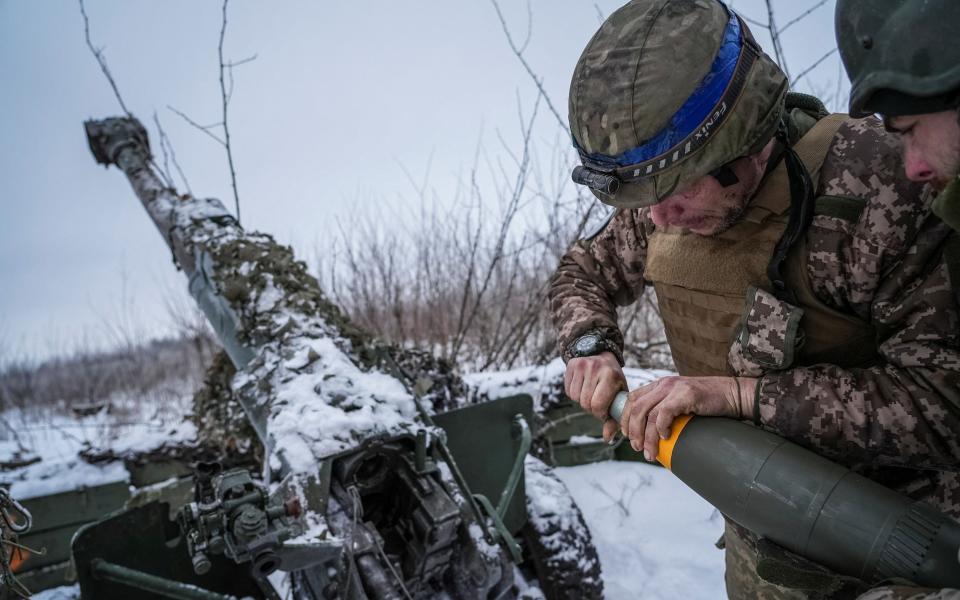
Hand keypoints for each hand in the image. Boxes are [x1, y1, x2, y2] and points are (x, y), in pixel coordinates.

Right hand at [564, 352, 625, 440]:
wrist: (601, 353)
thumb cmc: (613, 379)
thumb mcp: (619, 395)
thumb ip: (614, 417)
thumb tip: (607, 438)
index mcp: (611, 376)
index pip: (598, 405)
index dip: (600, 413)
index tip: (604, 411)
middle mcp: (595, 368)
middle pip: (585, 403)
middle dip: (591, 408)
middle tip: (597, 403)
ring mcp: (581, 365)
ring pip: (575, 398)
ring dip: (582, 401)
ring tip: (591, 393)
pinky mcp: (571, 365)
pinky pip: (568, 391)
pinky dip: (575, 394)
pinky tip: (583, 387)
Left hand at [617, 375, 756, 460]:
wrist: (734, 394)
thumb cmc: (709, 404)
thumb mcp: (682, 403)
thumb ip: (667, 411)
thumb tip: (654, 437)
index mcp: (660, 385)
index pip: (633, 399)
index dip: (625, 418)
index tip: (627, 435)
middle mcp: (664, 384)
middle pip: (637, 408)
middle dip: (632, 430)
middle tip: (636, 447)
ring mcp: (674, 388)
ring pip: (649, 414)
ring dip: (646, 436)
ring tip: (649, 452)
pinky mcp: (686, 395)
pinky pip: (665, 412)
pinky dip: (661, 427)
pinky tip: (665, 437)